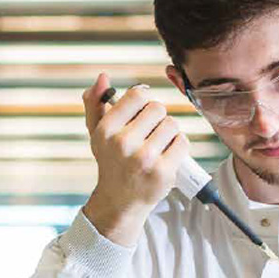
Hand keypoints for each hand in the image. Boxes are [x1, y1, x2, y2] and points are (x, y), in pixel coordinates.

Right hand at [82, 73, 189, 245]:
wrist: (121, 200)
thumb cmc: (111, 162)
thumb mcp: (97, 134)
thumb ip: (96, 103)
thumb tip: (102, 77)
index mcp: (106, 129)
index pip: (138, 95)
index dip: (144, 101)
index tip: (143, 112)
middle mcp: (123, 142)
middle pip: (158, 108)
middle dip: (158, 118)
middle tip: (150, 133)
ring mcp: (144, 158)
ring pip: (172, 124)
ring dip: (169, 132)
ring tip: (159, 144)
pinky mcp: (163, 171)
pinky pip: (182, 142)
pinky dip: (179, 145)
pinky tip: (168, 154)